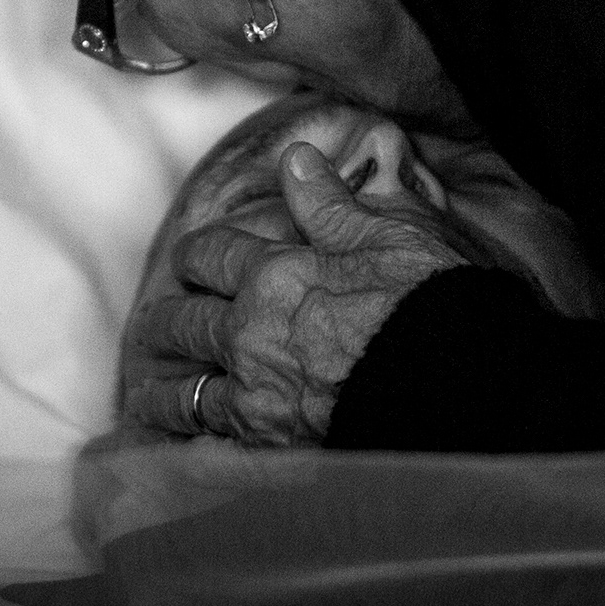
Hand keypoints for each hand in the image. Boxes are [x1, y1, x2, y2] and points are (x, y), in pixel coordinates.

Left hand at [119, 143, 465, 445]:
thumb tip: (296, 159)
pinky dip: (191, 442)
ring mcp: (256, 395)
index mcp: (274, 274)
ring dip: (162, 389)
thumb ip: (330, 202)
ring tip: (149, 393)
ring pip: (185, 391)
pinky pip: (213, 444)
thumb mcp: (387, 233)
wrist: (455, 386)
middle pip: (183, 323)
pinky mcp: (271, 446)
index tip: (189, 260)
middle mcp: (251, 333)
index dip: (196, 254)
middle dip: (164, 322)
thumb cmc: (429, 301)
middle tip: (154, 326)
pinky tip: (186, 444)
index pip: (211, 254)